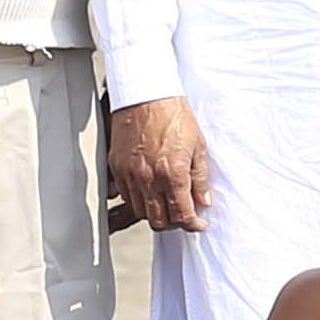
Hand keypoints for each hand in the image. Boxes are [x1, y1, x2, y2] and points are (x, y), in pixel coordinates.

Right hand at [107, 96, 213, 235]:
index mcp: (173, 174)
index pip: (181, 215)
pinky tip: (150, 190)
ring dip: (155, 212)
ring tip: (166, 203)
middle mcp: (149, 178)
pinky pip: (126, 195)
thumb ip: (200, 178)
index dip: (192, 225)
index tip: (197, 224)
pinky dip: (139, 199)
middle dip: (173, 224)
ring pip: (140, 211)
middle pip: (158, 221)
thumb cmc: (174, 115)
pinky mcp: (117, 166)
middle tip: (182, 216)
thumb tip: (203, 201)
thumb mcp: (198, 146)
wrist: (146, 93)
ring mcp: (130, 174)